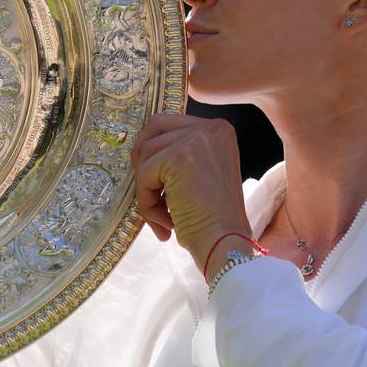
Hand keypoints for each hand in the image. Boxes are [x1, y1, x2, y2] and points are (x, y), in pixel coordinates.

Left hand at [130, 113, 251, 274]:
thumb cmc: (213, 219)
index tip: (158, 182)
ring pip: (145, 154)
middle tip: (151, 195)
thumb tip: (141, 150)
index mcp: (219, 129)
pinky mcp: (179, 156)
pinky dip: (146, 201)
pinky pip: (144, 174)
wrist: (225, 243)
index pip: (168, 124)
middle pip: (153, 130)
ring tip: (164, 216)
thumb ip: (180, 154)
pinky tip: (165, 220)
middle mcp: (211, 127)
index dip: (154, 152)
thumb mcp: (202, 173)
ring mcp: (196, 139)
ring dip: (146, 190)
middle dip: (144, 164)